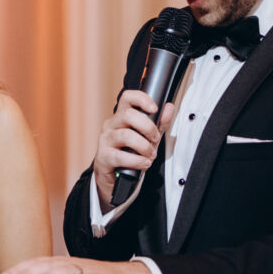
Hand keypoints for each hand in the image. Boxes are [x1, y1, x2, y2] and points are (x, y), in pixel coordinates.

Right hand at [93, 90, 177, 205]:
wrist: (116, 176)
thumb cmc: (130, 152)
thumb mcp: (148, 137)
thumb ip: (159, 123)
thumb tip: (169, 107)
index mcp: (121, 116)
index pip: (127, 97)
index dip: (141, 98)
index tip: (154, 108)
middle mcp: (111, 125)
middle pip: (127, 114)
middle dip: (148, 127)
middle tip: (155, 139)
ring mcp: (105, 140)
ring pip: (126, 135)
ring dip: (144, 147)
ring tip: (151, 155)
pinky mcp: (103, 156)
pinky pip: (121, 156)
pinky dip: (137, 161)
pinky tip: (144, 163)